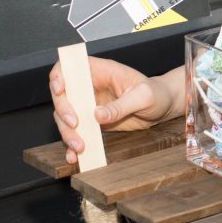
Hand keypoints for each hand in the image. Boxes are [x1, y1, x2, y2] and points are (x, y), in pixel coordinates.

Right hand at [48, 57, 182, 163]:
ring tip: (80, 147)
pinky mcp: (91, 122)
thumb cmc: (156, 94)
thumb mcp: (144, 97)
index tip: (60, 90)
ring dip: (67, 133)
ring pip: (65, 117)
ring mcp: (88, 105)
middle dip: (64, 111)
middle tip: (75, 125)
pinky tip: (75, 156)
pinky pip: (76, 133)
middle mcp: (91, 87)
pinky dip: (72, 145)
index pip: (71, 67)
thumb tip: (97, 115)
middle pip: (62, 95)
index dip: (60, 75)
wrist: (162, 108)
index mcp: (102, 71)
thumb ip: (121, 105)